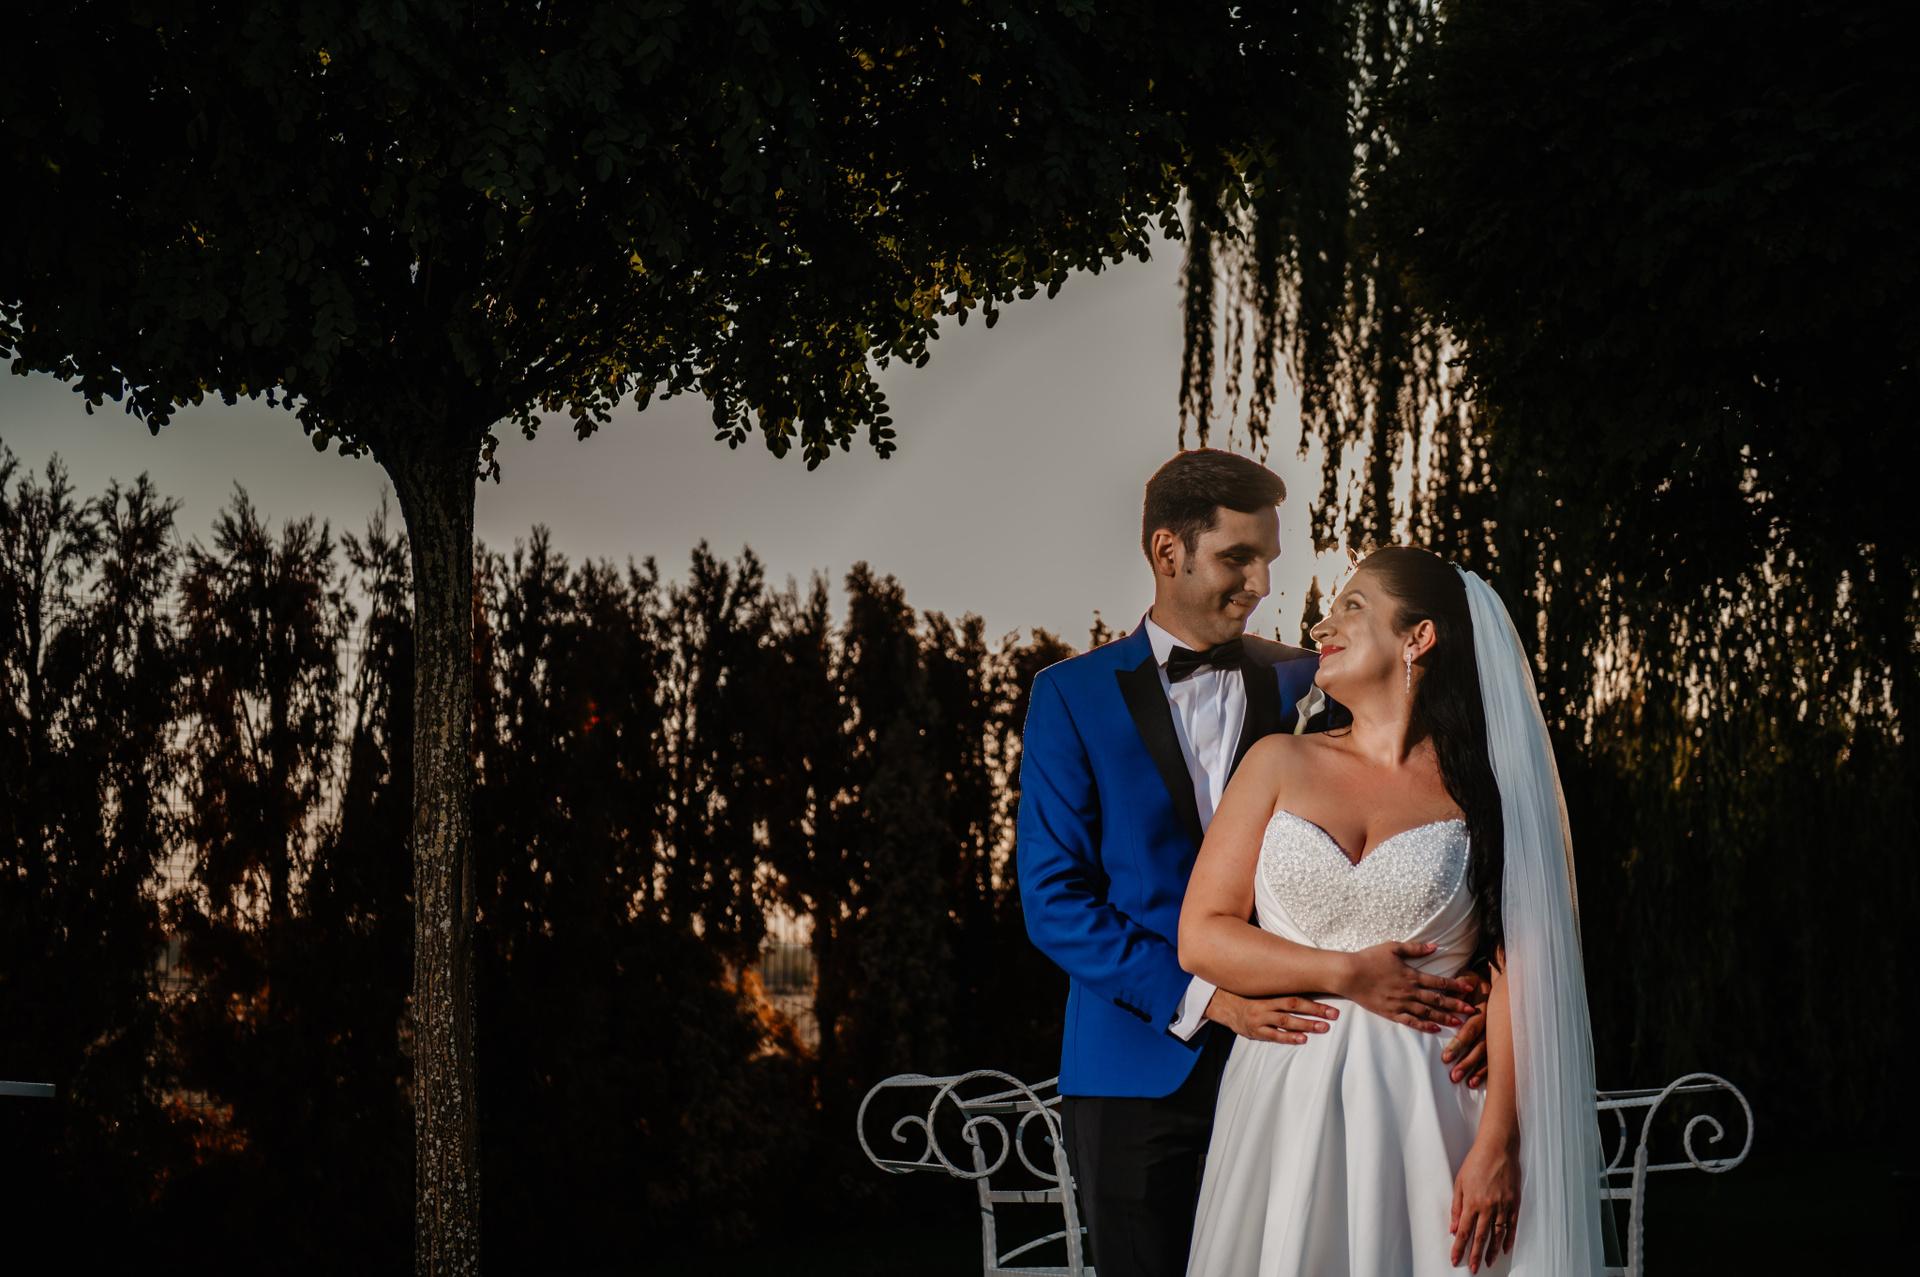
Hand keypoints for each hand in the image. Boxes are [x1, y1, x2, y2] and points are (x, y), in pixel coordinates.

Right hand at [1203, 989, 1338, 1044]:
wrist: (1221, 1004)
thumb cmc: (1245, 994)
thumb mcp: (1259, 986)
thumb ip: (1278, 986)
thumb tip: (1301, 976)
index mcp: (1267, 993)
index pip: (1293, 996)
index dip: (1313, 1001)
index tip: (1329, 1005)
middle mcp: (1264, 1006)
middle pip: (1293, 1008)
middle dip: (1315, 1012)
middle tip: (1333, 1015)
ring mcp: (1259, 1020)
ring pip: (1285, 1022)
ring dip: (1306, 1025)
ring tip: (1322, 1027)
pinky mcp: (1255, 1032)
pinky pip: (1273, 1036)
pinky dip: (1289, 1038)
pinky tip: (1302, 1039)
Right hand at [1338, 942, 1475, 1033]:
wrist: (1349, 974)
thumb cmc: (1369, 958)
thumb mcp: (1393, 947)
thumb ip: (1415, 948)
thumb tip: (1436, 946)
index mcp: (1412, 975)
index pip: (1439, 982)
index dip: (1456, 985)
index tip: (1470, 988)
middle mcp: (1409, 991)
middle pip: (1437, 1000)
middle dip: (1456, 1005)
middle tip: (1471, 1010)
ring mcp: (1400, 1003)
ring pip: (1427, 1013)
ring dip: (1444, 1018)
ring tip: (1458, 1023)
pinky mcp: (1391, 1012)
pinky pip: (1411, 1021)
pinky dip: (1424, 1026)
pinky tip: (1434, 1029)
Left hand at [1441, 971, 1490, 1087]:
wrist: (1498, 982)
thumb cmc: (1475, 982)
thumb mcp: (1468, 978)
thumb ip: (1458, 988)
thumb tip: (1450, 1000)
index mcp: (1486, 1008)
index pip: (1472, 1028)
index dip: (1460, 1042)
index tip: (1445, 1057)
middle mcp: (1495, 1023)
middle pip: (1481, 1045)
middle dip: (1468, 1061)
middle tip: (1454, 1075)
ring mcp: (1500, 1033)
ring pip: (1489, 1054)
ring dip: (1477, 1070)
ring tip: (1466, 1083)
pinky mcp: (1501, 1041)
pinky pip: (1496, 1058)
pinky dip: (1486, 1071)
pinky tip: (1475, 1082)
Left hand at [1449, 1135, 1520, 1272]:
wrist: (1498, 1148)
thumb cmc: (1477, 1161)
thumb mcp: (1460, 1182)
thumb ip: (1457, 1206)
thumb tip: (1453, 1227)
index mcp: (1472, 1202)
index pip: (1464, 1231)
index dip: (1460, 1248)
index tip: (1456, 1259)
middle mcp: (1488, 1207)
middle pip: (1480, 1237)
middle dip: (1475, 1255)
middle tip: (1473, 1269)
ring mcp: (1503, 1206)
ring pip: (1497, 1235)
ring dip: (1491, 1251)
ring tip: (1487, 1262)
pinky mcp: (1514, 1203)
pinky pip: (1512, 1225)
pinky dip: (1508, 1238)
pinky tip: (1505, 1248)